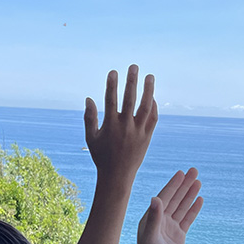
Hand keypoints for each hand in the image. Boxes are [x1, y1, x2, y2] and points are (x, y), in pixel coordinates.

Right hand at [84, 65, 156, 183]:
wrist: (117, 176)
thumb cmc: (101, 156)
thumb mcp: (91, 138)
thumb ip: (89, 118)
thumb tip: (89, 98)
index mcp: (110, 126)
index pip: (111, 100)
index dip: (112, 85)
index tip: (113, 72)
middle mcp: (125, 127)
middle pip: (130, 99)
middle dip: (132, 82)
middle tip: (134, 66)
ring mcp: (138, 132)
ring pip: (146, 107)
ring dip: (149, 90)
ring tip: (150, 76)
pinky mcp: (147, 137)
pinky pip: (153, 119)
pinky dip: (154, 107)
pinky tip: (152, 97)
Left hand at [136, 169, 202, 243]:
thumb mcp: (150, 238)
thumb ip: (154, 219)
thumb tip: (156, 199)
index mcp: (150, 218)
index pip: (163, 197)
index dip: (173, 185)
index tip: (181, 172)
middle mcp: (159, 221)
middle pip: (174, 199)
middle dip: (184, 185)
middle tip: (194, 170)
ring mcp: (169, 228)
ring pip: (182, 207)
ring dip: (190, 194)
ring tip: (198, 181)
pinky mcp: (178, 236)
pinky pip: (187, 219)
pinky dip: (193, 209)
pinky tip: (199, 199)